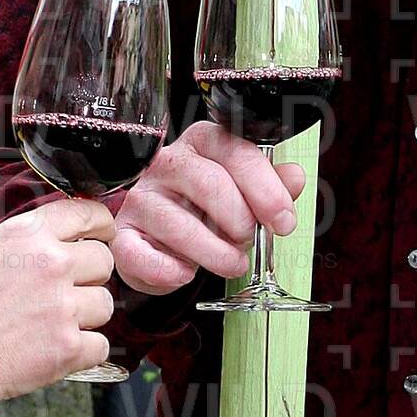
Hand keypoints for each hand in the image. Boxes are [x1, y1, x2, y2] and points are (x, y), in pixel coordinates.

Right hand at [0, 201, 115, 416]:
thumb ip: (26, 242)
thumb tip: (64, 237)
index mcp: (27, 234)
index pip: (90, 213)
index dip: (101, 227)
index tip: (101, 237)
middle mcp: (51, 264)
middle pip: (104, 261)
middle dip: (88, 278)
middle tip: (60, 296)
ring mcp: (62, 307)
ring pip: (105, 304)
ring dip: (85, 317)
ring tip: (48, 327)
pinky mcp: (68, 348)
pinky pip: (100, 345)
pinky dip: (82, 353)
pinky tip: (52, 351)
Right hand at [109, 120, 305, 294]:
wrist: (166, 239)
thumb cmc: (208, 211)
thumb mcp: (246, 193)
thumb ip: (272, 184)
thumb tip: (294, 177)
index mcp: (203, 143)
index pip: (236, 151)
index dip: (266, 190)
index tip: (283, 221)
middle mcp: (167, 164)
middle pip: (210, 184)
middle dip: (240, 222)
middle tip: (248, 241)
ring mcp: (141, 198)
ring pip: (179, 225)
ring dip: (215, 254)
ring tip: (230, 264)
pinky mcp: (123, 234)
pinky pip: (139, 254)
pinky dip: (168, 271)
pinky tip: (186, 273)